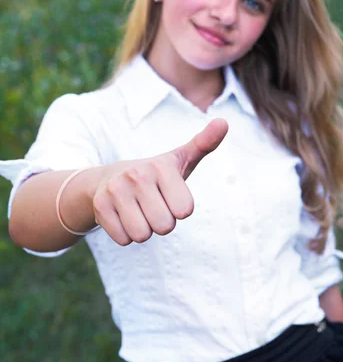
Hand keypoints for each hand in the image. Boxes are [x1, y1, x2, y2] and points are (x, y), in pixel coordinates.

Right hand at [92, 118, 228, 245]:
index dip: (180, 209)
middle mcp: (137, 175)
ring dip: (144, 230)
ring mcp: (115, 190)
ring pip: (142, 235)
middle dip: (162, 223)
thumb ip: (205, 143)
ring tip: (139, 211)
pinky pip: (124, 239)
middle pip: (164, 226)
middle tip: (154, 206)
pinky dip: (126, 235)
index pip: (184, 211)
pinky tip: (124, 216)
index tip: (170, 195)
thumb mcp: (181, 159)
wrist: (109, 178)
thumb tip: (224, 122)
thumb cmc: (155, 174)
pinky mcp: (100, 206)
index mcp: (161, 166)